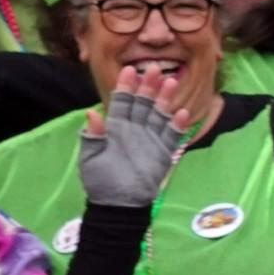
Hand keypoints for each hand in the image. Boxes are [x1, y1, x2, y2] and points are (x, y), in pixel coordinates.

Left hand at [76, 67, 190, 207]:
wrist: (117, 205)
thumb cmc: (100, 180)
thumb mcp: (91, 158)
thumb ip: (92, 136)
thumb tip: (91, 113)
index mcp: (115, 127)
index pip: (121, 102)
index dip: (126, 87)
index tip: (129, 70)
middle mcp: (134, 129)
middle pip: (143, 103)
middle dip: (148, 86)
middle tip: (154, 68)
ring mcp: (150, 139)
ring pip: (159, 114)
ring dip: (165, 99)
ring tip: (171, 82)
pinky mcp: (162, 152)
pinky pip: (171, 136)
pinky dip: (177, 125)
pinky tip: (182, 112)